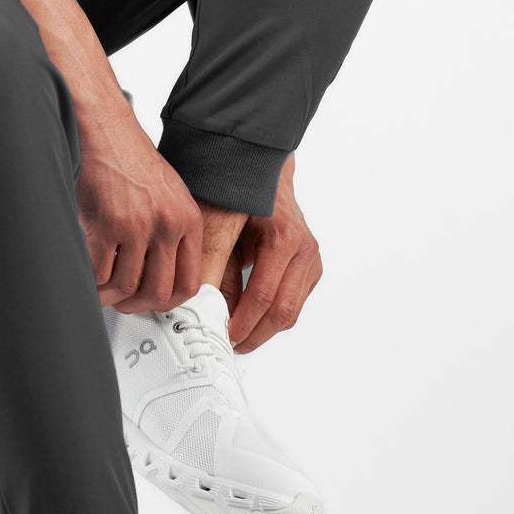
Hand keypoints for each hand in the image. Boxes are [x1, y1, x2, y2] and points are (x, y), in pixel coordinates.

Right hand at [75, 97, 203, 312]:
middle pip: (158, 292)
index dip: (169, 302)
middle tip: (123, 302)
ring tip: (102, 290)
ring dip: (111, 296)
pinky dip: (92, 283)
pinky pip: (100, 272)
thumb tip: (163, 271)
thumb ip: (173, 232)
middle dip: (137, 305)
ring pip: (126, 286)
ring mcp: (137, 226)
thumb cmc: (131, 158)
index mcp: (188, 220)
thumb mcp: (170, 194)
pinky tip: (89, 278)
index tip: (154, 303)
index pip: (190, 282)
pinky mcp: (107, 224)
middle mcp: (167, 225)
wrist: (104, 129)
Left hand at [219, 154, 321, 352]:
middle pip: (283, 311)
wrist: (260, 168)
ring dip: (265, 328)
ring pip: (292, 311)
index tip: (222, 337)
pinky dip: (274, 315)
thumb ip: (211, 266)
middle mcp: (304, 248)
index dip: (241, 324)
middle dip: (255, 335)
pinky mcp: (310, 266)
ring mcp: (311, 258)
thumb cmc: (238, 189)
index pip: (263, 297)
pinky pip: (294, 302)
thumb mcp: (215, 223)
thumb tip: (203, 307)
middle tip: (229, 344)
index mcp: (284, 238)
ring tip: (237, 335)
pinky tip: (251, 317)